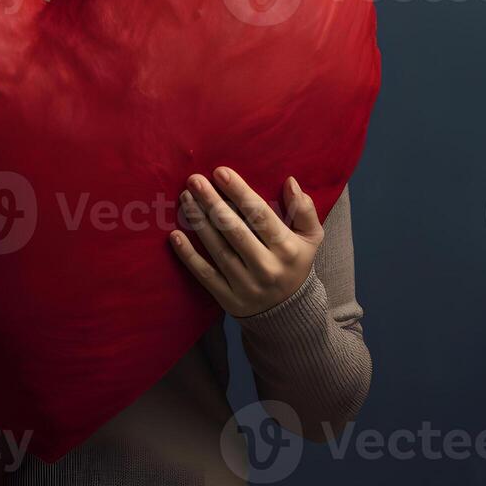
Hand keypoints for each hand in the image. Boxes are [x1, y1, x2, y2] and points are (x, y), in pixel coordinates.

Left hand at [169, 166, 323, 317]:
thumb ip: (304, 210)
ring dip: (198, 222)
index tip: (220, 172)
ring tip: (186, 198)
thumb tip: (290, 181)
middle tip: (194, 179)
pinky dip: (188, 256)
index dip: (239, 192)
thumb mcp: (310, 238)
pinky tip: (174, 236)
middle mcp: (267, 267)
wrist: (289, 314)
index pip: (260, 215)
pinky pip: (205, 275)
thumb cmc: (294, 263)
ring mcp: (246, 285)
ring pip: (218, 250)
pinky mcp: (228, 299)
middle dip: (212, 202)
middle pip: (234, 230)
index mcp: (287, 249)